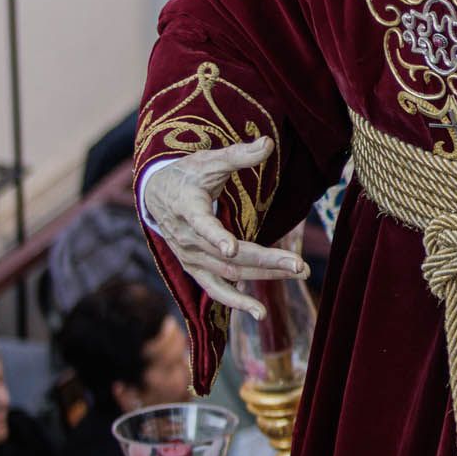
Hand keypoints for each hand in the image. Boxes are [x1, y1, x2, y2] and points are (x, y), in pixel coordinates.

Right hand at [141, 140, 307, 320]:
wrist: (156, 194)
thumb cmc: (188, 174)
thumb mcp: (210, 160)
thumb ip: (239, 155)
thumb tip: (268, 143)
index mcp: (188, 209)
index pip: (202, 225)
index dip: (216, 237)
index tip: (231, 247)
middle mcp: (188, 239)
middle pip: (229, 256)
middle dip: (266, 261)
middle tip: (299, 265)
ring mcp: (191, 258)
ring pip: (229, 274)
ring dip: (262, 278)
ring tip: (296, 277)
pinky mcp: (195, 268)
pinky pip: (216, 290)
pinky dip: (236, 302)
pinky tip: (260, 313)